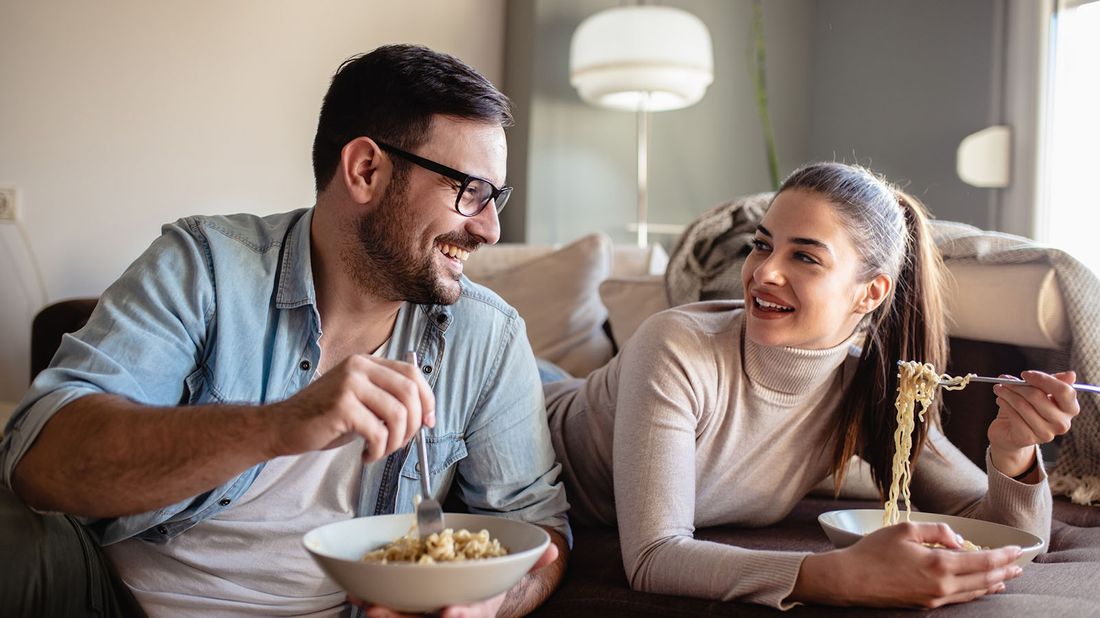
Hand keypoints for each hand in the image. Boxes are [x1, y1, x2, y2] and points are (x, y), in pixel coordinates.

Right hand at [263, 354, 433, 461]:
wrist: (282, 426)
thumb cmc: (323, 418)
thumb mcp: (360, 400)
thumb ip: (388, 400)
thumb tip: (424, 416)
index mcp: (367, 363)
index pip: (412, 374)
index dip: (427, 400)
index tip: (428, 422)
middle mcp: (359, 367)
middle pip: (410, 393)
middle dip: (414, 424)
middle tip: (402, 443)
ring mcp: (350, 385)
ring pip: (398, 414)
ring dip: (396, 441)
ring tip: (381, 450)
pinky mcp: (342, 407)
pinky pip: (378, 432)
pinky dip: (378, 451)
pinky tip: (366, 455)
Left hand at [355, 543, 559, 617]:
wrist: (474, 594)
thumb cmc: (490, 582)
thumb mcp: (511, 572)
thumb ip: (531, 561)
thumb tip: (553, 548)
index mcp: (476, 610)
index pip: (468, 617)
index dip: (460, 616)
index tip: (448, 612)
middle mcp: (448, 615)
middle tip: (379, 612)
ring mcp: (425, 614)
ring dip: (382, 614)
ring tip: (364, 603)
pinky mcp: (408, 608)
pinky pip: (389, 607)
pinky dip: (371, 598)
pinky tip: (354, 589)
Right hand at [795, 522, 1021, 607]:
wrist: (850, 580)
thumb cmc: (873, 551)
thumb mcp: (905, 529)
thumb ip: (937, 531)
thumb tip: (959, 540)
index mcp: (940, 564)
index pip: (983, 561)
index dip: (1004, 555)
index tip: (1017, 549)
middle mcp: (942, 586)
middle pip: (984, 580)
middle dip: (1005, 571)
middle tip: (1020, 565)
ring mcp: (935, 598)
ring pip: (974, 592)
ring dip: (994, 583)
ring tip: (1007, 578)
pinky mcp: (926, 605)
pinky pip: (959, 598)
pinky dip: (975, 592)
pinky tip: (980, 588)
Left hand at [987, 370, 1078, 475]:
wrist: (1011, 432)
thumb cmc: (1028, 408)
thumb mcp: (1040, 392)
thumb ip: (1053, 382)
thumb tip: (1070, 375)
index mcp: (1070, 409)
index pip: (1063, 391)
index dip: (1043, 379)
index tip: (1025, 374)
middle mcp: (1062, 423)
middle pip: (1038, 396)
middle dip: (1018, 385)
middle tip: (1004, 380)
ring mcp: (1046, 433)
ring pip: (1022, 405)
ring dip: (1007, 393)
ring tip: (999, 388)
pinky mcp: (1028, 438)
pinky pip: (1013, 415)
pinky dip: (1004, 404)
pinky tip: (1000, 400)